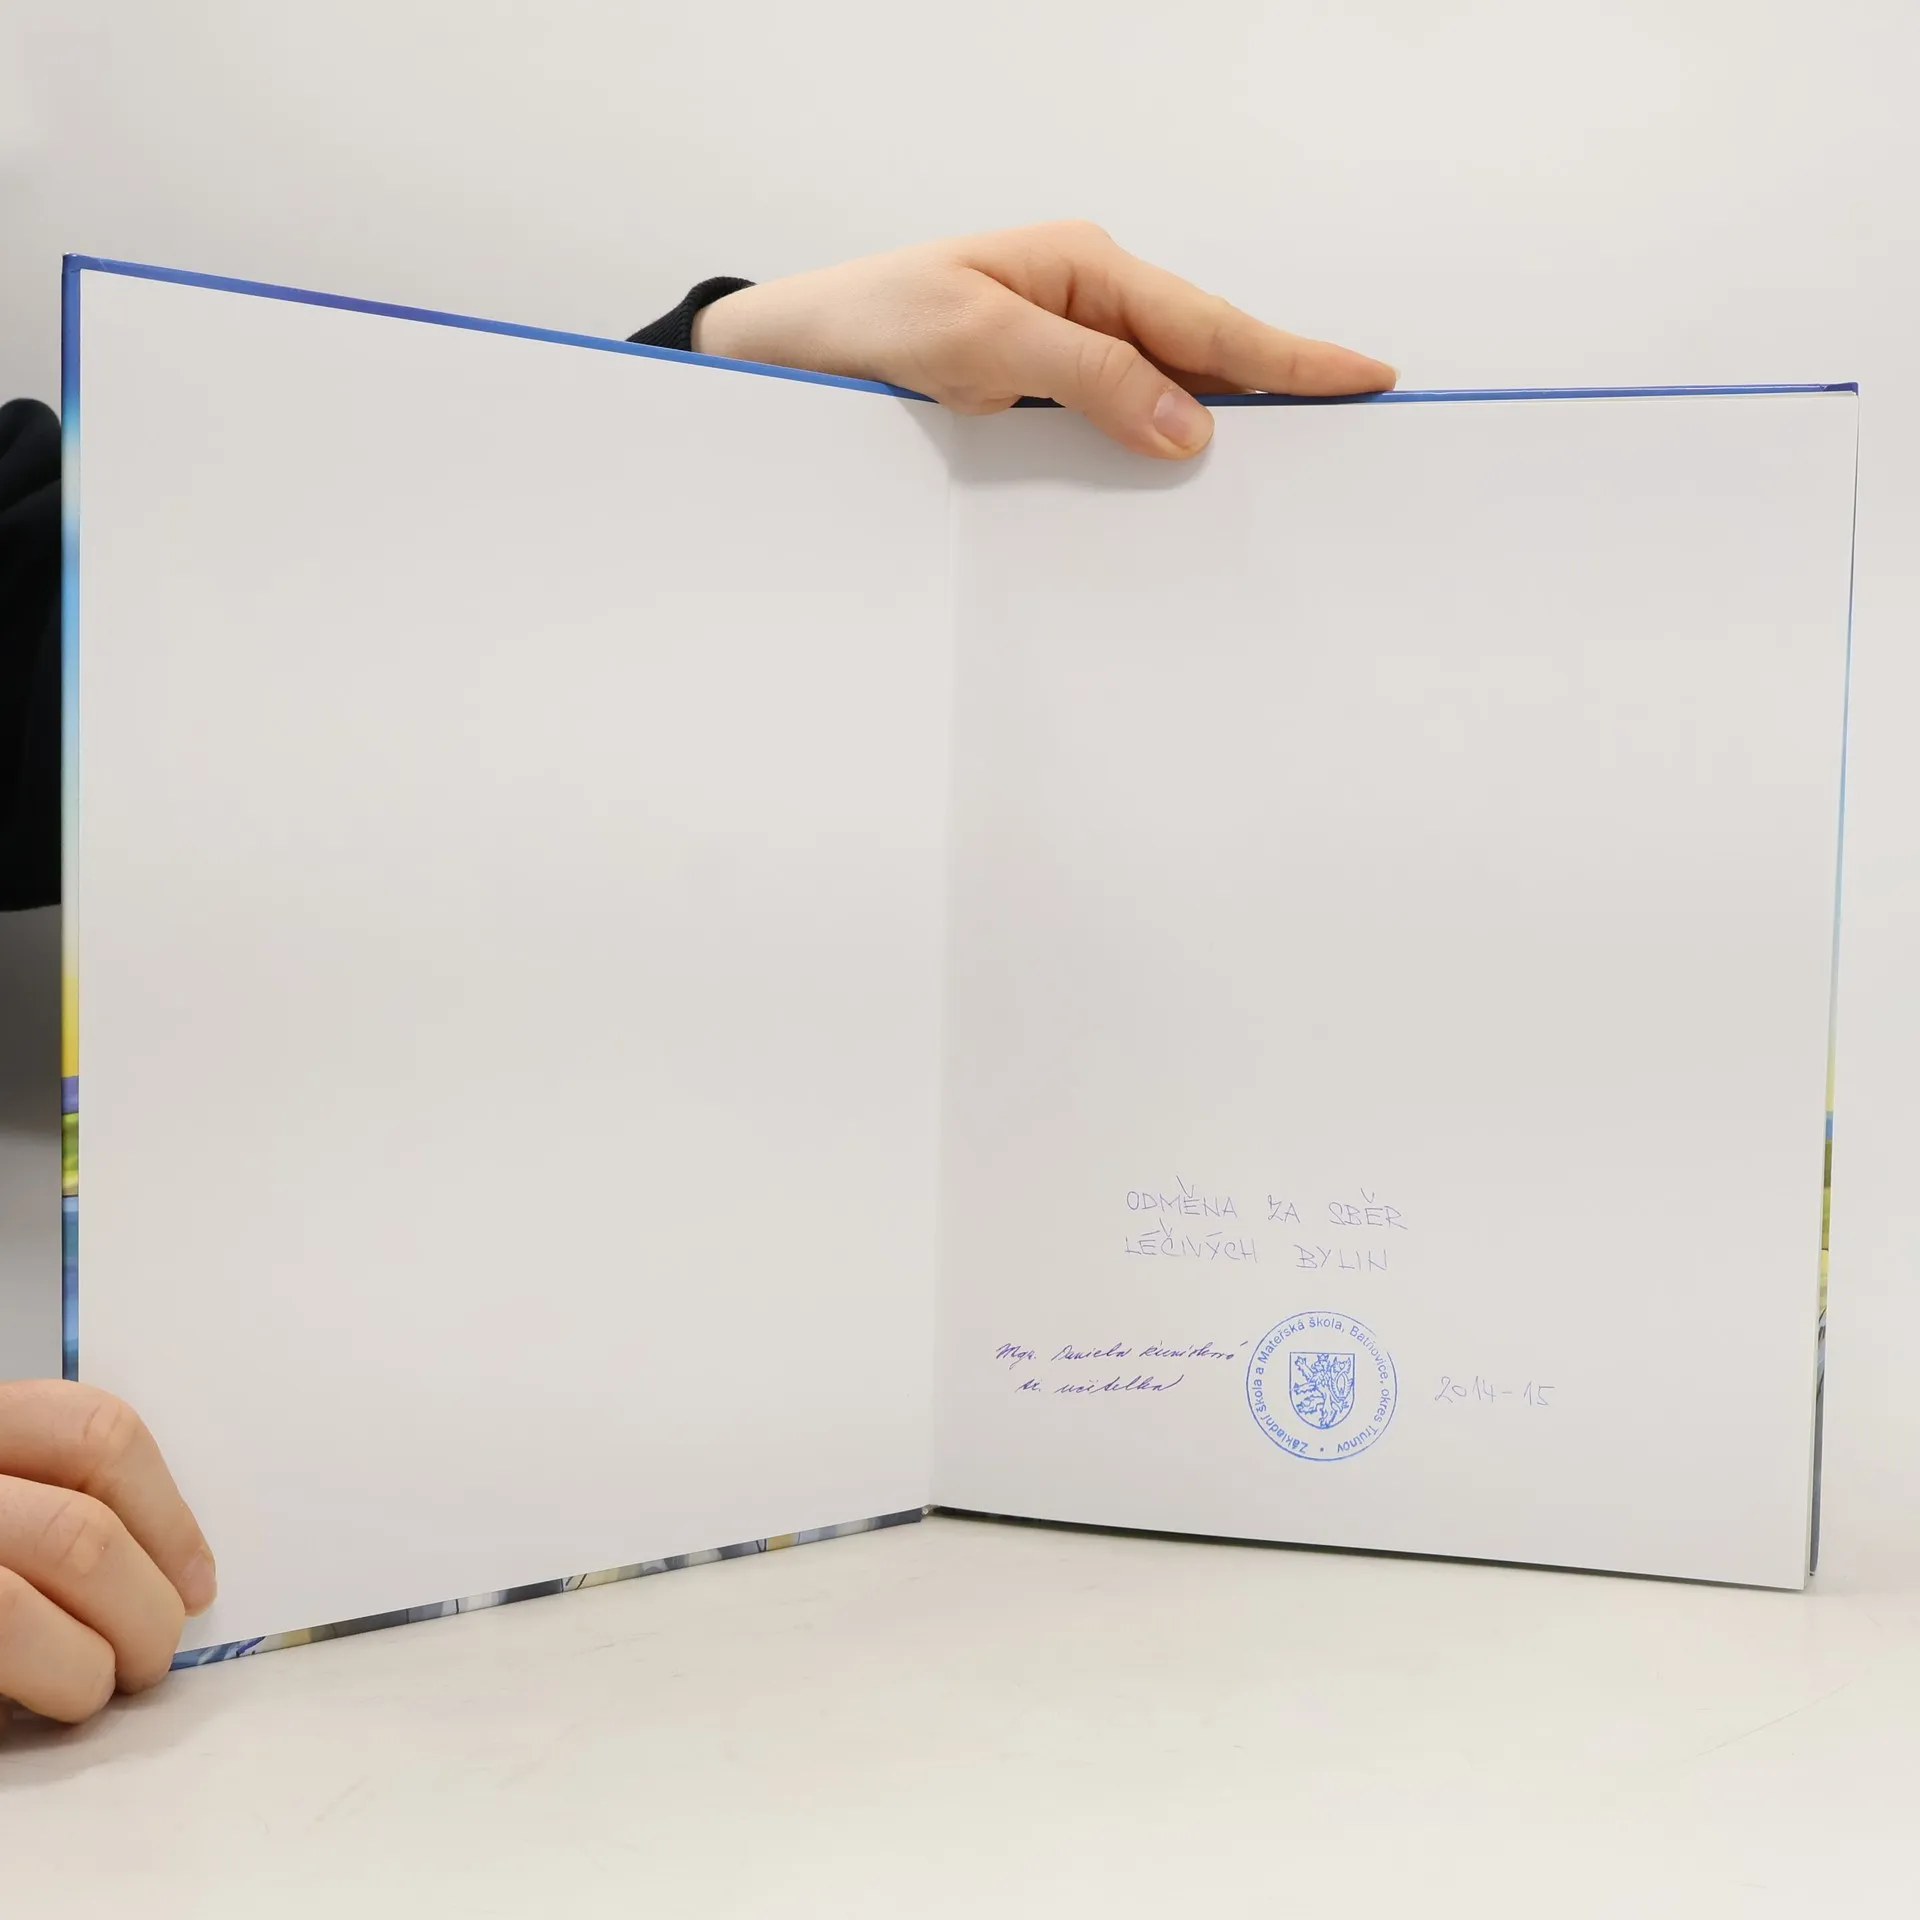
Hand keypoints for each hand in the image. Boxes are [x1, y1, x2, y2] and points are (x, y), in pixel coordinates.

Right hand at [0, 1381, 213, 1723]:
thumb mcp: (9, 1491)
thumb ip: (54, 1497)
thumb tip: (176, 1573)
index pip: (96, 1432)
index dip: (167, 1512)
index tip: (196, 1578)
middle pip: (76, 1535)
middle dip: (142, 1609)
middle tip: (153, 1651)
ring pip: (15, 1613)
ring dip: (86, 1666)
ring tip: (97, 1683)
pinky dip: (34, 1688)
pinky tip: (37, 1703)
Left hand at [692, 220, 1394, 459]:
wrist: (793, 347)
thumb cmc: (872, 324)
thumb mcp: (979, 347)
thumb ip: (1087, 378)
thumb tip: (1186, 426)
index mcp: (1083, 268)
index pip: (1207, 323)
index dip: (1289, 358)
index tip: (1365, 379)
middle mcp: (1087, 299)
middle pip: (1205, 353)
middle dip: (1280, 391)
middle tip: (1355, 432)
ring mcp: (1068, 340)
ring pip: (1170, 387)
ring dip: (1225, 423)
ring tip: (1296, 462)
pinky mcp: (1043, 382)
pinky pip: (1124, 411)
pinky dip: (1163, 440)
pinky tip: (1190, 473)